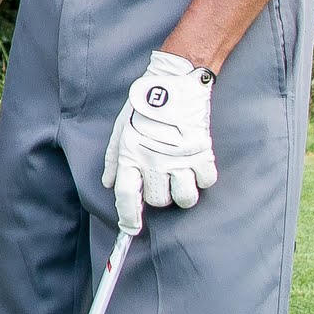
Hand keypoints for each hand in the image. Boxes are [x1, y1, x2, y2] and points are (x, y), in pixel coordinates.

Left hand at [103, 50, 217, 233]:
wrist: (174, 84)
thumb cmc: (144, 108)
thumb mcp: (121, 130)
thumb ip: (113, 159)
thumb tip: (108, 183)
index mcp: (131, 156)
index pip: (126, 197)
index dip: (128, 218)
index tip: (130, 229)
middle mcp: (154, 162)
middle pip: (159, 202)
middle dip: (158, 197)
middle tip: (160, 181)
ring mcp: (180, 159)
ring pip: (185, 198)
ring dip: (182, 194)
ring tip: (179, 180)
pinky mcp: (202, 153)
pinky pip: (206, 182)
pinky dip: (202, 180)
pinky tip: (196, 168)